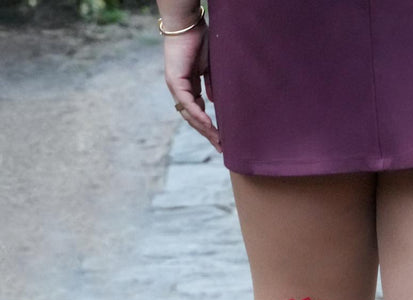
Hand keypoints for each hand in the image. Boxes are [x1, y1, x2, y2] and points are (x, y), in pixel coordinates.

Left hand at [163, 23, 221, 151]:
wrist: (189, 24)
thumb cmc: (200, 41)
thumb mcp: (209, 68)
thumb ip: (211, 86)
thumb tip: (213, 102)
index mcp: (188, 87)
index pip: (197, 113)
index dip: (209, 127)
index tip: (222, 139)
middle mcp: (180, 90)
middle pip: (193, 119)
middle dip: (208, 134)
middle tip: (221, 147)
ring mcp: (176, 86)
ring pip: (189, 114)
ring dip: (204, 129)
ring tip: (218, 140)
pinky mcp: (175, 81)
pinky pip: (187, 103)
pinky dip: (198, 114)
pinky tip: (209, 124)